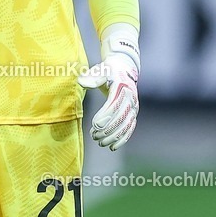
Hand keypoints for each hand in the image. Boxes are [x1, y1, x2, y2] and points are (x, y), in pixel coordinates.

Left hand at [78, 25, 138, 150]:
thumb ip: (91, 77)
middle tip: (94, 136)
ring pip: (125, 126)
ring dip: (113, 137)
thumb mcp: (99, 70)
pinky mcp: (133, 113)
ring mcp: (133, 107)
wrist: (124, 68)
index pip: (114, 105)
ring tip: (99, 142)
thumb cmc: (108, 70)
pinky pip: (130, 128)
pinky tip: (112, 148)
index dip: (105, 116)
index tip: (94, 125)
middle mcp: (130, 98)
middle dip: (107, 130)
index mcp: (122, 88)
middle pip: (120, 118)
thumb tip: (81, 82)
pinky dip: (122, 139)